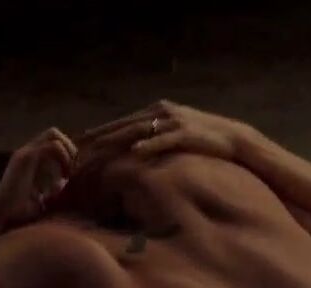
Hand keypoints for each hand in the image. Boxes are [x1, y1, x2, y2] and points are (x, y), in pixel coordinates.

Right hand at [0, 128, 77, 226]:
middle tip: (71, 172)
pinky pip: (52, 146)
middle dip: (69, 148)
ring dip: (67, 152)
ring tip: (67, 174)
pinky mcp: (24, 158)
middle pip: (54, 133)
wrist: (0, 217)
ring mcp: (24, 153)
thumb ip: (56, 187)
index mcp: (30, 159)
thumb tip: (69, 184)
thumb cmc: (21, 212)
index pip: (54, 140)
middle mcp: (26, 152)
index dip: (68, 153)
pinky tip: (63, 177)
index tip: (71, 175)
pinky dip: (63, 158)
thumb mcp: (45, 197)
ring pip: (53, 134)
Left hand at [79, 100, 255, 160]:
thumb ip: (154, 139)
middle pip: (124, 124)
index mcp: (157, 111)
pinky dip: (149, 145)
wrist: (235, 139)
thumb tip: (132, 153)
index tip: (76, 143)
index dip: (98, 132)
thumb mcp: (174, 135)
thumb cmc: (203, 141)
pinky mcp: (187, 133)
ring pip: (139, 130)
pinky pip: (164, 140)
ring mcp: (174, 121)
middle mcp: (162, 112)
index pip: (121, 122)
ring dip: (116, 139)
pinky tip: (135, 151)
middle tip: (76, 147)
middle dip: (99, 136)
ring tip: (96, 149)